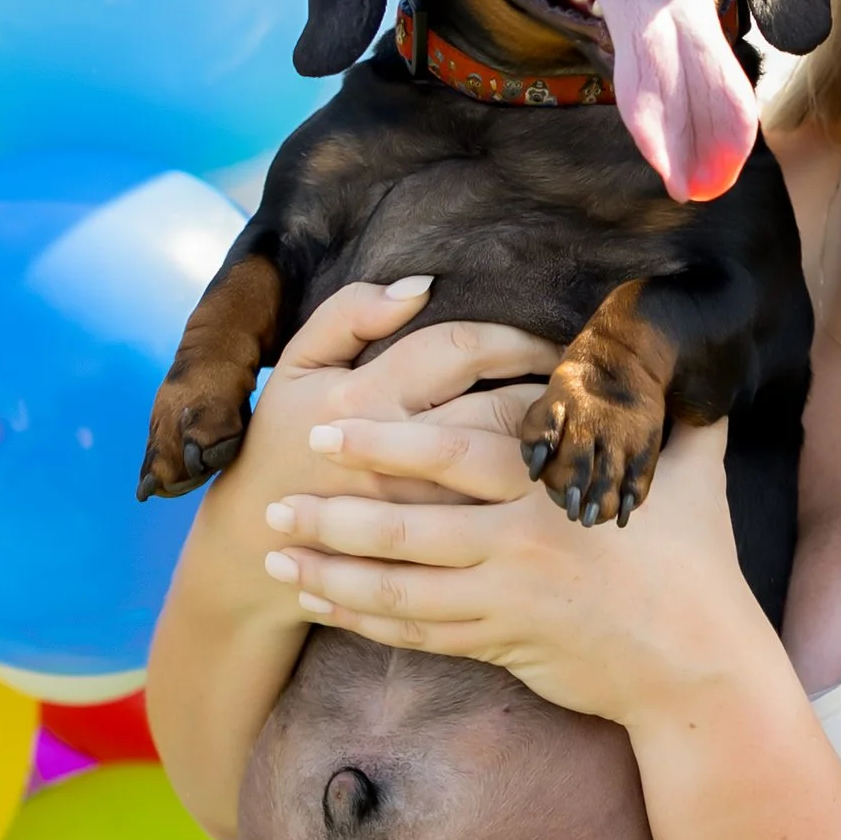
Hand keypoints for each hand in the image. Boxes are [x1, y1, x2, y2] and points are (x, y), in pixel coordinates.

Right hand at [184, 279, 562, 624]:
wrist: (257, 549)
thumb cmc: (280, 442)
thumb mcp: (296, 367)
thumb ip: (349, 316)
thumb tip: (420, 287)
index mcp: (362, 396)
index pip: (462, 348)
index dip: (516, 337)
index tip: (550, 340)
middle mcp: (392, 453)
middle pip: (497, 405)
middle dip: (549, 386)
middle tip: (582, 380)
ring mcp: (414, 508)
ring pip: (506, 465)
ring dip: (549, 439)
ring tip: (581, 422)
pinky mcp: (428, 552)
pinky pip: (497, 515)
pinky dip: (533, 493)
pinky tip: (556, 477)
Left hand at [262, 402, 778, 731]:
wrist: (699, 669)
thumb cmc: (697, 563)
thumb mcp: (692, 474)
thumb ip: (670, 410)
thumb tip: (678, 353)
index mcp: (552, 489)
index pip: (453, 452)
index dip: (386, 439)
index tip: (329, 424)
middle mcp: (521, 544)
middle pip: (407, 523)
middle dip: (333, 512)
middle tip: (272, 500)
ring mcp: (506, 601)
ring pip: (398, 587)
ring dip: (330, 571)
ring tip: (273, 555)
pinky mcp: (502, 646)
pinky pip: (416, 633)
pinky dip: (363, 619)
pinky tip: (321, 604)